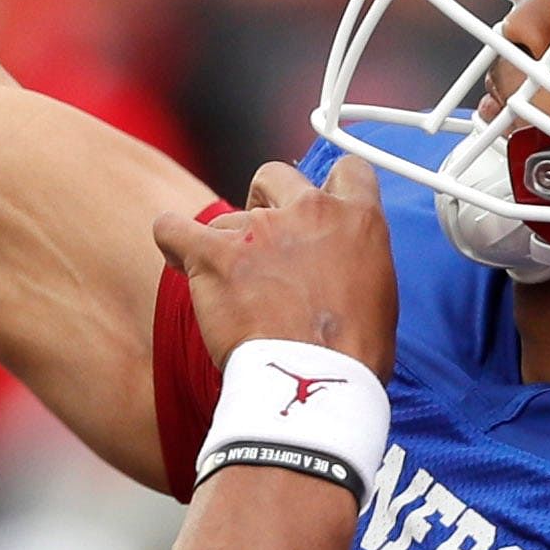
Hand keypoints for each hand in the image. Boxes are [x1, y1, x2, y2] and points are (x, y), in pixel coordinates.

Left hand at [158, 157, 396, 363]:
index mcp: (357, 219)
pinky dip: (172, 239)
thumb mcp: (377, 291)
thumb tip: (331, 261)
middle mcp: (309, 210)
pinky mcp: (216, 253)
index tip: (310, 207)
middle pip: (274, 176)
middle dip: (264, 202)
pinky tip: (177, 254)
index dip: (324, 188)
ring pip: (226, 218)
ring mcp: (260, 228)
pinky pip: (174, 228)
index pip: (346, 171)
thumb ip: (352, 257)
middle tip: (263, 243)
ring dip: (225, 246)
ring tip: (232, 291)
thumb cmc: (351, 353)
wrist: (315, 378)